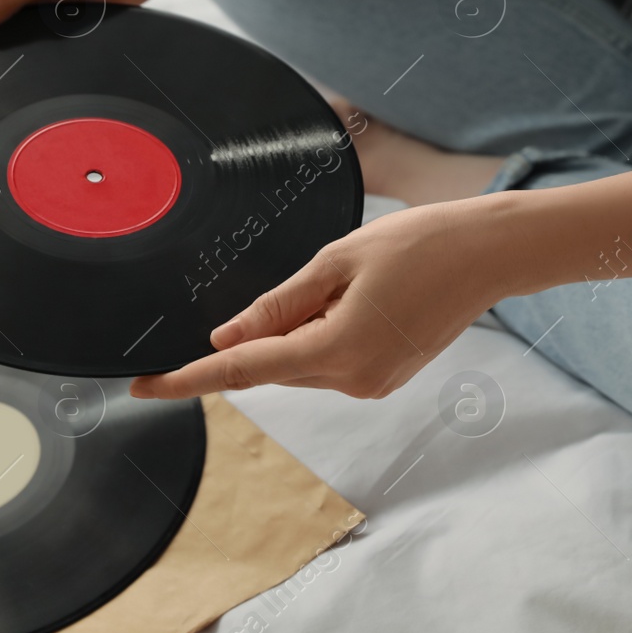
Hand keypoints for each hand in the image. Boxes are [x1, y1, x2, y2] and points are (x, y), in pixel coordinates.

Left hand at [131, 198, 520, 399]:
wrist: (488, 253)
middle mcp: (353, 381)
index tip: (143, 388)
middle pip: (271, 366)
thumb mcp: (336, 261)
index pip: (241, 370)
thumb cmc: (420, 244)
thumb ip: (277, 305)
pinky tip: (356, 298)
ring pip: (299, 363)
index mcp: (337, 350)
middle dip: (262, 332)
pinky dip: (320, 336)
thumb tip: (226, 339)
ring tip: (350, 281)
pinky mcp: (383, 378)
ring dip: (296, 330)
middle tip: (312, 279)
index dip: (187, 380)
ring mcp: (371, 385)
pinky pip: (328, 361)